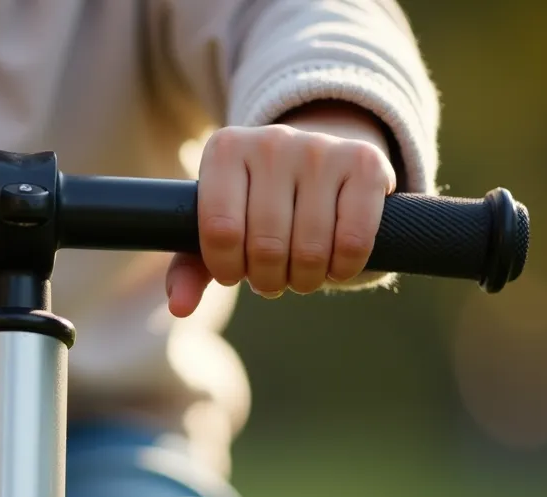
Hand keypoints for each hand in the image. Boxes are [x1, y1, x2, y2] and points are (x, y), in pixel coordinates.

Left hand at [166, 103, 396, 316]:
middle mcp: (271, 141)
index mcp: (225, 150)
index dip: (227, 268)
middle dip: (267, 280)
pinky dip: (343, 269)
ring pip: (310, 248)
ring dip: (304, 279)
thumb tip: (180, 306)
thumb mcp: (220, 228)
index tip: (234, 272)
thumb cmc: (257, 205)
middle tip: (270, 280)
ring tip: (299, 274)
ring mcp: (321, 148)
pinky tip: (334, 266)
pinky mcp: (366, 163)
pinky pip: (353, 241)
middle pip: (266, 245)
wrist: (319, 164)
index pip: (219, 230)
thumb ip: (190, 266)